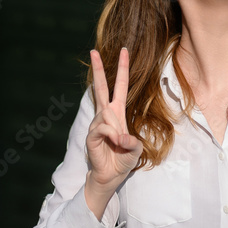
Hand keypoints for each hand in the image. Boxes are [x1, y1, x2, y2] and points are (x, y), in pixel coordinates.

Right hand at [84, 48, 142, 215]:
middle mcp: (105, 115)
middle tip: (94, 51)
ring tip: (119, 144)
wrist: (111, 176)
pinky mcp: (91, 136)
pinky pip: (103, 128)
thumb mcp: (136, 150)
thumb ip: (132, 142)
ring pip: (107, 115)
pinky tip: (114, 143)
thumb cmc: (123, 160)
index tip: (123, 51)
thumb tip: (120, 138)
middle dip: (98, 69)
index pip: (119, 86)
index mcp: (117, 112)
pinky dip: (112, 136)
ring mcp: (97, 124)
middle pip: (100, 88)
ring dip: (117, 130)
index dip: (121, 69)